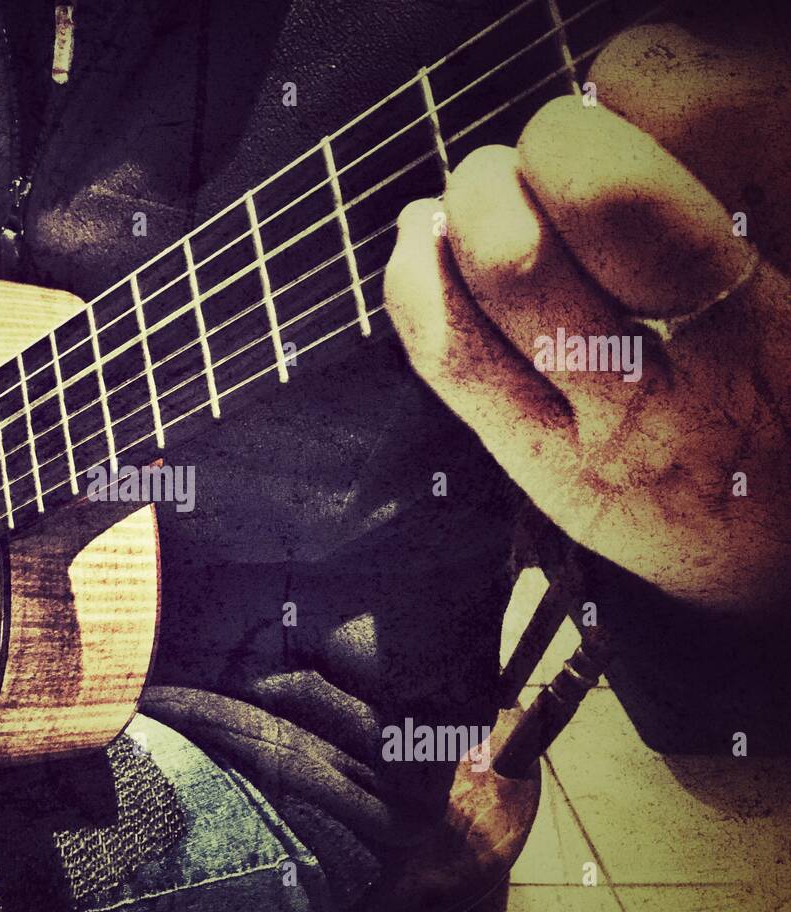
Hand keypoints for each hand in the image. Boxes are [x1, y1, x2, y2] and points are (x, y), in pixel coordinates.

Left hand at [387, 15, 790, 612]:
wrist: (787, 566)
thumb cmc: (785, 395)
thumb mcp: (784, 300)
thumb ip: (740, 191)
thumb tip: (619, 88)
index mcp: (783, 321)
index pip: (672, 168)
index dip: (625, 102)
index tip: (618, 96)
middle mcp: (709, 375)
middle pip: (583, 215)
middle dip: (548, 150)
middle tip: (553, 144)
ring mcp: (614, 432)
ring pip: (507, 273)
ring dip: (477, 201)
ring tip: (486, 189)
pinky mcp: (543, 470)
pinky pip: (450, 355)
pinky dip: (416, 275)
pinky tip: (422, 233)